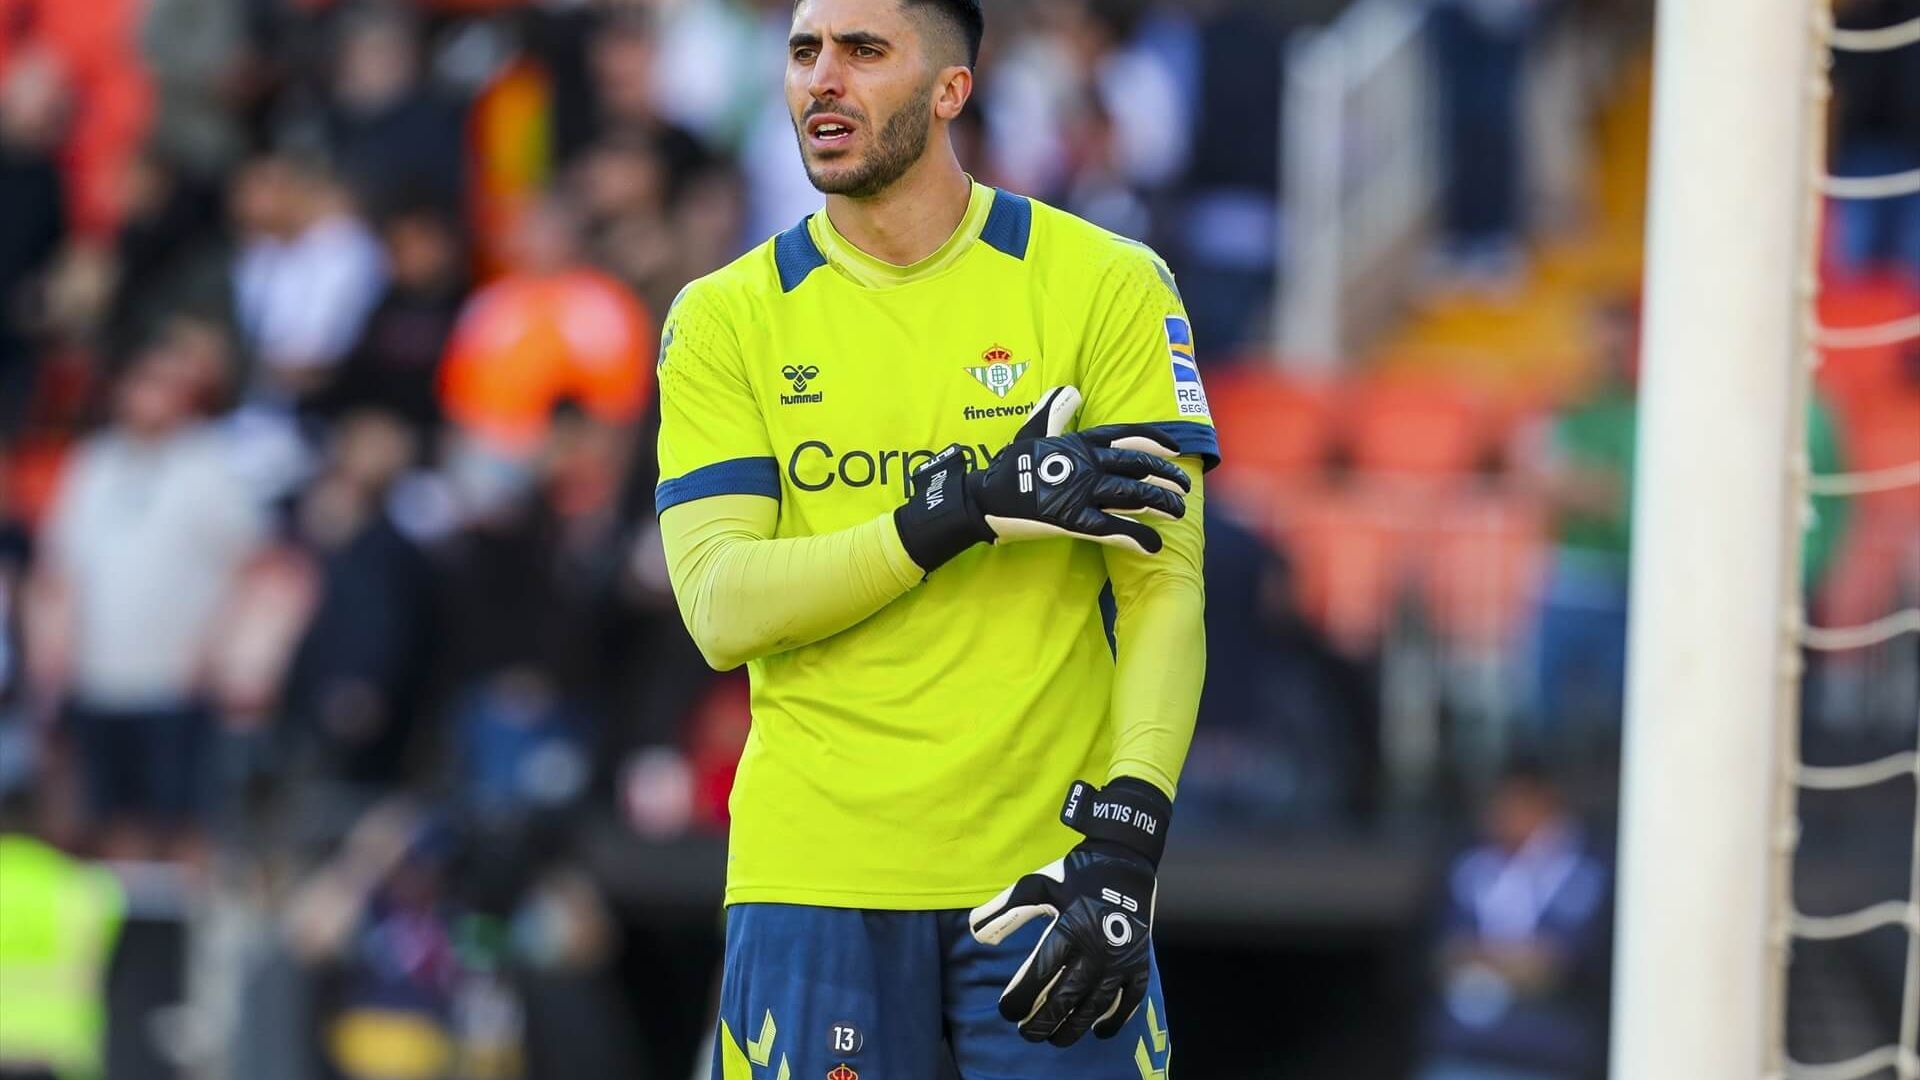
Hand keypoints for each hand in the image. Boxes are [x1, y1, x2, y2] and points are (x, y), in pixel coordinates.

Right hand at [894, 386, 1190, 571]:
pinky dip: (1136, 538)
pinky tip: (1154, 546)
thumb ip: (1055, 410)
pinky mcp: (1072, 520)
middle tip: (1185, 486)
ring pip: (1133, 496)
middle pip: (1138, 466)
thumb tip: (1073, 390)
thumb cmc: (1009, 466)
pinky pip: (1112, 529)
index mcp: (1078, 442)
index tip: (1174, 449)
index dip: (1154, 439)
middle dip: (1166, 475)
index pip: (1125, 434)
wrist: (985, 498)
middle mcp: (1085, 464)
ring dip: (1161, 503)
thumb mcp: (1032, 429)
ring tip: (1178, 511)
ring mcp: (1080, 492)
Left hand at [967, 778, 1171, 1046]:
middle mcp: (1097, 947)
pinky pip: (1129, 1000)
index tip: (1006, 1011)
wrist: (1124, 859)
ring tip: (1053, 1039)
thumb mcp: (1035, 884)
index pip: (1039, 973)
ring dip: (1073, 1028)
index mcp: (1069, 927)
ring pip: (1095, 1006)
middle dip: (1043, 1022)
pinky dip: (1115, 1020)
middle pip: (1066, 997)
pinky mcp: (1139, 962)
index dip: (1020, 997)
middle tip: (1025, 1033)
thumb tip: (974, 932)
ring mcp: (1121, 958)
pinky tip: (1097, 1032)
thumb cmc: (1074, 874)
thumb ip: (1004, 909)